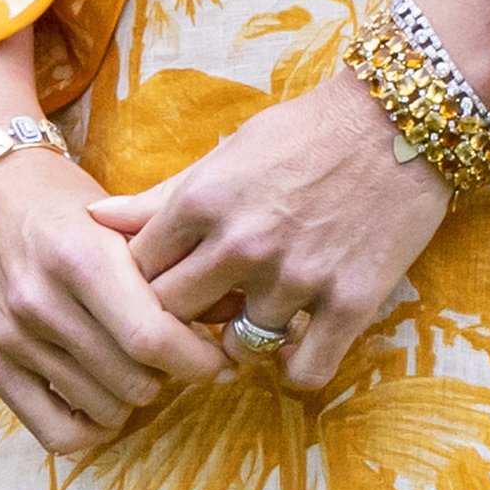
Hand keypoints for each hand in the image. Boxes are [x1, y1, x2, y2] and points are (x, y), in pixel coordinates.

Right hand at [0, 30, 231, 454]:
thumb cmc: (61, 198)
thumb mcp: (121, 217)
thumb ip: (172, 265)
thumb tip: (230, 314)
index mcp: (80, 257)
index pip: (152, 337)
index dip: (200, 360)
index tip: (221, 361)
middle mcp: (41, 302)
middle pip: (134, 379)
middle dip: (173, 374)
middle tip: (176, 353)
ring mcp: (12, 337)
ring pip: (105, 407)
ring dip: (137, 394)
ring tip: (140, 364)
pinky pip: (56, 432)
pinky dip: (94, 427)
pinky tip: (108, 399)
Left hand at [88, 71, 451, 389]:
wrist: (396, 118)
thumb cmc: (302, 133)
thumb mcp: (223, 155)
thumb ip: (158, 196)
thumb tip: (93, 217)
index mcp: (202, 202)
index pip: (139, 273)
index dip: (146, 285)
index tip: (167, 285)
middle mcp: (242, 244)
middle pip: (174, 317)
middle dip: (180, 319)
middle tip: (203, 312)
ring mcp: (297, 276)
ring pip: (238, 350)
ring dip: (240, 342)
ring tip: (257, 317)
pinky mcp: (351, 301)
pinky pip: (305, 371)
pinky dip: (296, 368)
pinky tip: (298, 344)